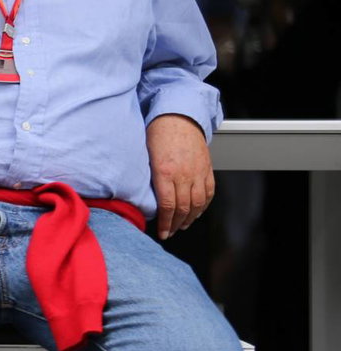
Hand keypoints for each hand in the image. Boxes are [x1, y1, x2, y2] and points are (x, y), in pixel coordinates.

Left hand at [146, 114, 213, 239]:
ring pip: (198, 203)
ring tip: (182, 226)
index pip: (167, 205)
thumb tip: (141, 198)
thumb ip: (145, 177)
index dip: (165, 223)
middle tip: (170, 232)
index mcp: (165, 171)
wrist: (178, 117)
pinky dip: (203, 206)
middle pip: (182, 208)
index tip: (162, 232)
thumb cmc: (158, 134)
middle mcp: (183, 174)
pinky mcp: (207, 169)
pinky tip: (196, 212)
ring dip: (190, 218)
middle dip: (176, 224)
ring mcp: (197, 172)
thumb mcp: (144, 156)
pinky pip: (209, 192)